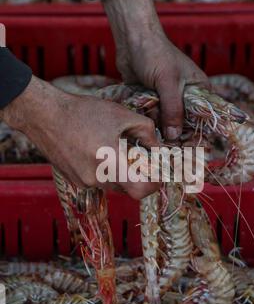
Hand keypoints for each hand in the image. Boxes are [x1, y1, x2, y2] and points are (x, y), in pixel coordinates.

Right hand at [1, 76, 159, 198]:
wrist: (45, 116)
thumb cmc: (83, 112)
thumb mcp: (121, 115)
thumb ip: (146, 131)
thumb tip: (158, 147)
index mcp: (109, 164)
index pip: (140, 191)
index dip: (154, 184)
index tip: (158, 173)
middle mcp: (96, 179)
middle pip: (129, 187)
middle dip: (139, 173)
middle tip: (141, 155)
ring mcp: (83, 183)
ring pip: (114, 184)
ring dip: (122, 171)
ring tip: (118, 148)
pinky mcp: (75, 181)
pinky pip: (99, 180)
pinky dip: (107, 170)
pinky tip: (101, 150)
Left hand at [104, 0, 209, 140]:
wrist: (132, 40)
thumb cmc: (155, 54)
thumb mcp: (167, 83)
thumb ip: (173, 110)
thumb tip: (175, 137)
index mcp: (199, 90)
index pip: (205, 118)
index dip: (198, 134)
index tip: (188, 148)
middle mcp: (186, 97)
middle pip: (185, 124)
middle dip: (175, 132)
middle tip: (166, 143)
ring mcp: (169, 99)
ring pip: (167, 123)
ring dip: (158, 124)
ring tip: (151, 115)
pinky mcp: (154, 100)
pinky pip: (154, 117)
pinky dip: (149, 118)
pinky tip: (143, 113)